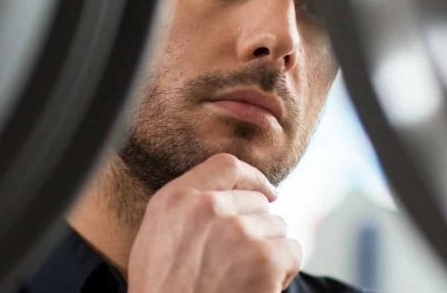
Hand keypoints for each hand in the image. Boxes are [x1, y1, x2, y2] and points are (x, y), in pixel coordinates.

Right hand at [127, 153, 300, 292]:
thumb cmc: (161, 290)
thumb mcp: (154, 237)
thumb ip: (185, 207)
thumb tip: (225, 197)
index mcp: (176, 199)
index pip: (227, 166)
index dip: (254, 178)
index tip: (268, 192)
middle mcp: (207, 208)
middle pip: (258, 202)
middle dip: (257, 228)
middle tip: (240, 261)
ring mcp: (238, 231)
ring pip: (277, 226)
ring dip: (269, 250)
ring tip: (244, 277)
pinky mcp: (264, 259)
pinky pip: (292, 251)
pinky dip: (284, 270)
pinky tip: (260, 286)